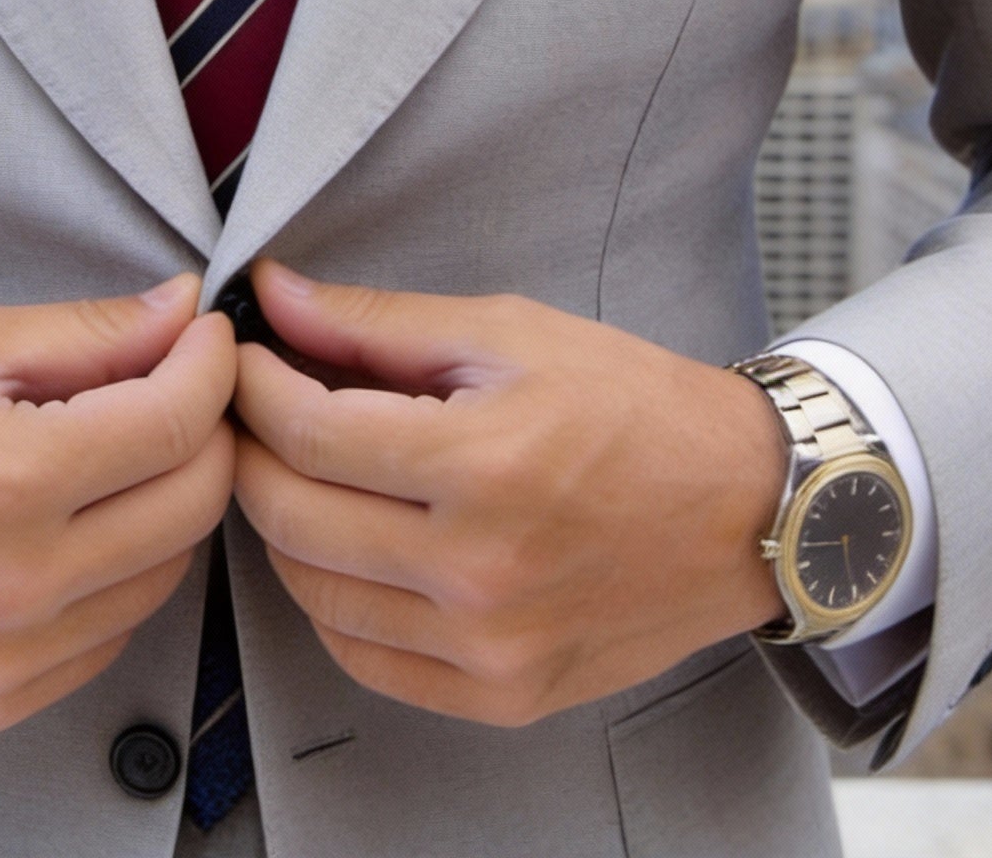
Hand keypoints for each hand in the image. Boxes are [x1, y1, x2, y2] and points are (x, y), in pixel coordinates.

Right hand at [0, 276, 235, 732]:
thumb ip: (84, 332)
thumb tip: (181, 311)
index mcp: (5, 479)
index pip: (176, 422)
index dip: (212, 363)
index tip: (206, 335)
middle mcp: (16, 585)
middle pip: (194, 503)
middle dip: (207, 428)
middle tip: (176, 383)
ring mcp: (7, 659)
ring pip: (167, 573)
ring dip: (167, 501)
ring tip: (118, 450)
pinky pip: (112, 633)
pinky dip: (120, 572)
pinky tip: (74, 524)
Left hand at [230, 262, 785, 726]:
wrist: (748, 507)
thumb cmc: (633, 405)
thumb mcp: (508, 332)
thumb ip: (377, 323)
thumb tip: (272, 295)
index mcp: (483, 465)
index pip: (305, 433)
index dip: (251, 387)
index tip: (244, 357)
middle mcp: (480, 571)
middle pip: (292, 517)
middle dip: (249, 451)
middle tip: (256, 409)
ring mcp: (490, 648)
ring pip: (313, 594)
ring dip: (284, 526)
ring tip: (304, 471)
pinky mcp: (502, 695)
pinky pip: (364, 658)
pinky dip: (333, 601)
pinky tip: (349, 547)